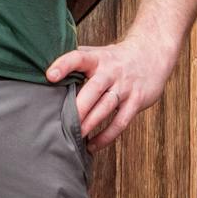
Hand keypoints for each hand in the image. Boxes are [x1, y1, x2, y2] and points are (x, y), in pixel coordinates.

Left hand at [45, 32, 177, 152]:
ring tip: (75, 137)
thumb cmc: (116, 57)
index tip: (50, 76)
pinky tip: (93, 145)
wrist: (152, 53)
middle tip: (62, 123)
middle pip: (93, 90)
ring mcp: (125, 87)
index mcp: (98, 58)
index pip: (78, 58)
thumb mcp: (98, 52)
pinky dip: (106, 136)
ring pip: (106, 108)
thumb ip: (76, 61)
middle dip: (78, 107)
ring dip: (90, 124)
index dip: (64, 65)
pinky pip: (120, 122)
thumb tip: (44, 70)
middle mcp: (111, 72)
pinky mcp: (136, 101)